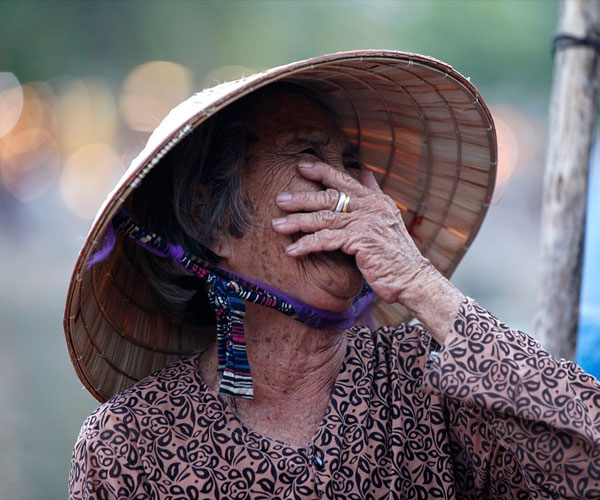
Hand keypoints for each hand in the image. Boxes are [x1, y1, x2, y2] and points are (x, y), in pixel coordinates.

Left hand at [271, 160, 430, 303]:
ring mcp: (366, 223)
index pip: (345, 180)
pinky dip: (307, 244)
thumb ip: (374, 195)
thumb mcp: (387, 219)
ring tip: (277, 225)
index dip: (322, 171)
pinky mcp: (361, 241)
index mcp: (376, 200)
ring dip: (298, 221)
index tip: (302, 166)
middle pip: (329, 197)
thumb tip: (366, 173)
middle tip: (279, 199)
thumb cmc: (396, 254)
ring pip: (324, 218)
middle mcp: (371, 207)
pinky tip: (291, 250)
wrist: (412, 279)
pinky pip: (326, 240)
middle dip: (302, 198)